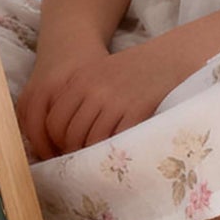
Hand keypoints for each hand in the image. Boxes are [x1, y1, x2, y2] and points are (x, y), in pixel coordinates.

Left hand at [19, 43, 175, 160]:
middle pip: (71, 134)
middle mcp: (93, 90)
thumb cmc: (130, 70)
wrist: (165, 58)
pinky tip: (117, 154)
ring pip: (92, 141)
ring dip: (94, 156)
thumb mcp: (97, 74)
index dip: (56, 141)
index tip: (64, 149)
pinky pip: (117, 140)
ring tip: (98, 161)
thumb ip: (79, 98)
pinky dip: (115, 151)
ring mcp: (115, 101)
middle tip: (81, 161)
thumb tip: (62, 135)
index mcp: (79, 81)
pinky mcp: (136, 111)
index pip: (54, 121)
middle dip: (74, 152)